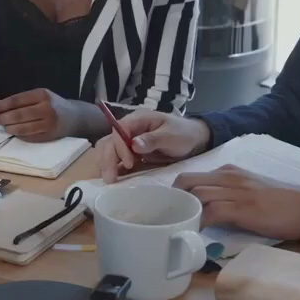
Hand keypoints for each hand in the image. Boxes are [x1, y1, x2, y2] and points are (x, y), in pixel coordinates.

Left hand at [0, 89, 73, 141]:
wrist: (75, 117)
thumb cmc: (52, 104)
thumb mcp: (38, 97)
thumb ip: (17, 101)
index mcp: (42, 94)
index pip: (15, 101)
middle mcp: (46, 108)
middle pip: (17, 115)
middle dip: (0, 119)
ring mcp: (49, 124)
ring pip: (22, 128)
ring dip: (8, 128)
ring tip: (1, 126)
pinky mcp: (49, 136)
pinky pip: (28, 137)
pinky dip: (18, 134)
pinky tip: (13, 132)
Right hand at [95, 110, 211, 181]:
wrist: (193, 139)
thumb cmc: (183, 134)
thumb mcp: (171, 135)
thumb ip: (153, 139)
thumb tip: (134, 144)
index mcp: (138, 119)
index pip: (119, 131)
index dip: (119, 147)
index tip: (130, 163)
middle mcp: (129, 129)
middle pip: (109, 141)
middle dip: (107, 159)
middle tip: (110, 178)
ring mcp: (128, 141)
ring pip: (108, 150)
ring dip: (106, 164)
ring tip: (108, 180)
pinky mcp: (130, 153)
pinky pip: (116, 160)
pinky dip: (112, 168)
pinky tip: (112, 179)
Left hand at [174, 166, 299, 241]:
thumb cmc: (280, 204)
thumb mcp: (249, 191)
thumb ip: (228, 195)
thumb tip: (206, 211)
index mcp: (229, 172)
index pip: (192, 175)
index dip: (177, 192)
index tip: (171, 209)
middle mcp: (228, 177)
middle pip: (187, 180)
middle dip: (173, 199)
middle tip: (170, 219)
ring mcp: (235, 191)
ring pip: (197, 193)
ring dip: (184, 211)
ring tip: (179, 228)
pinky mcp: (243, 207)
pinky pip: (212, 210)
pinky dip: (200, 222)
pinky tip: (196, 233)